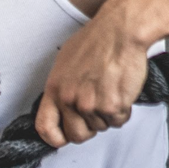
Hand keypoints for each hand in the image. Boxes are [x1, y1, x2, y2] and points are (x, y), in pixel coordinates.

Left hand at [36, 6, 150, 147]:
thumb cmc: (97, 39)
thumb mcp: (65, 62)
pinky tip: (122, 90)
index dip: (55, 138)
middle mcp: (70, 100)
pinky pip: (118, 121)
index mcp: (55, 89)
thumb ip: (61, 88)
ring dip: (108, 115)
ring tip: (111, 89)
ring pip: (100, 127)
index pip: (45, 127)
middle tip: (97, 111)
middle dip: (88, 129)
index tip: (62, 138)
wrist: (121, 29)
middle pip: (77, 135)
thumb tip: (61, 106)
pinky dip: (123, 110)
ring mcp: (90, 105)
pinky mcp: (112, 106)